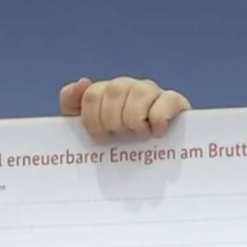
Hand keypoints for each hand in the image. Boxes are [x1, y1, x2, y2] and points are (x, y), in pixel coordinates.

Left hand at [60, 76, 190, 140]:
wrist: (153, 165)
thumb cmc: (116, 146)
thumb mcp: (84, 127)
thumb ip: (71, 103)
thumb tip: (83, 81)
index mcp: (106, 92)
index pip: (91, 95)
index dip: (91, 120)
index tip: (100, 138)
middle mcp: (129, 87)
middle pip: (114, 90)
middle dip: (112, 121)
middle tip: (121, 136)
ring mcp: (153, 92)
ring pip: (139, 92)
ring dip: (134, 120)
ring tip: (139, 135)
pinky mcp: (175, 102)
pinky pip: (167, 100)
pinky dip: (158, 120)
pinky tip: (157, 133)